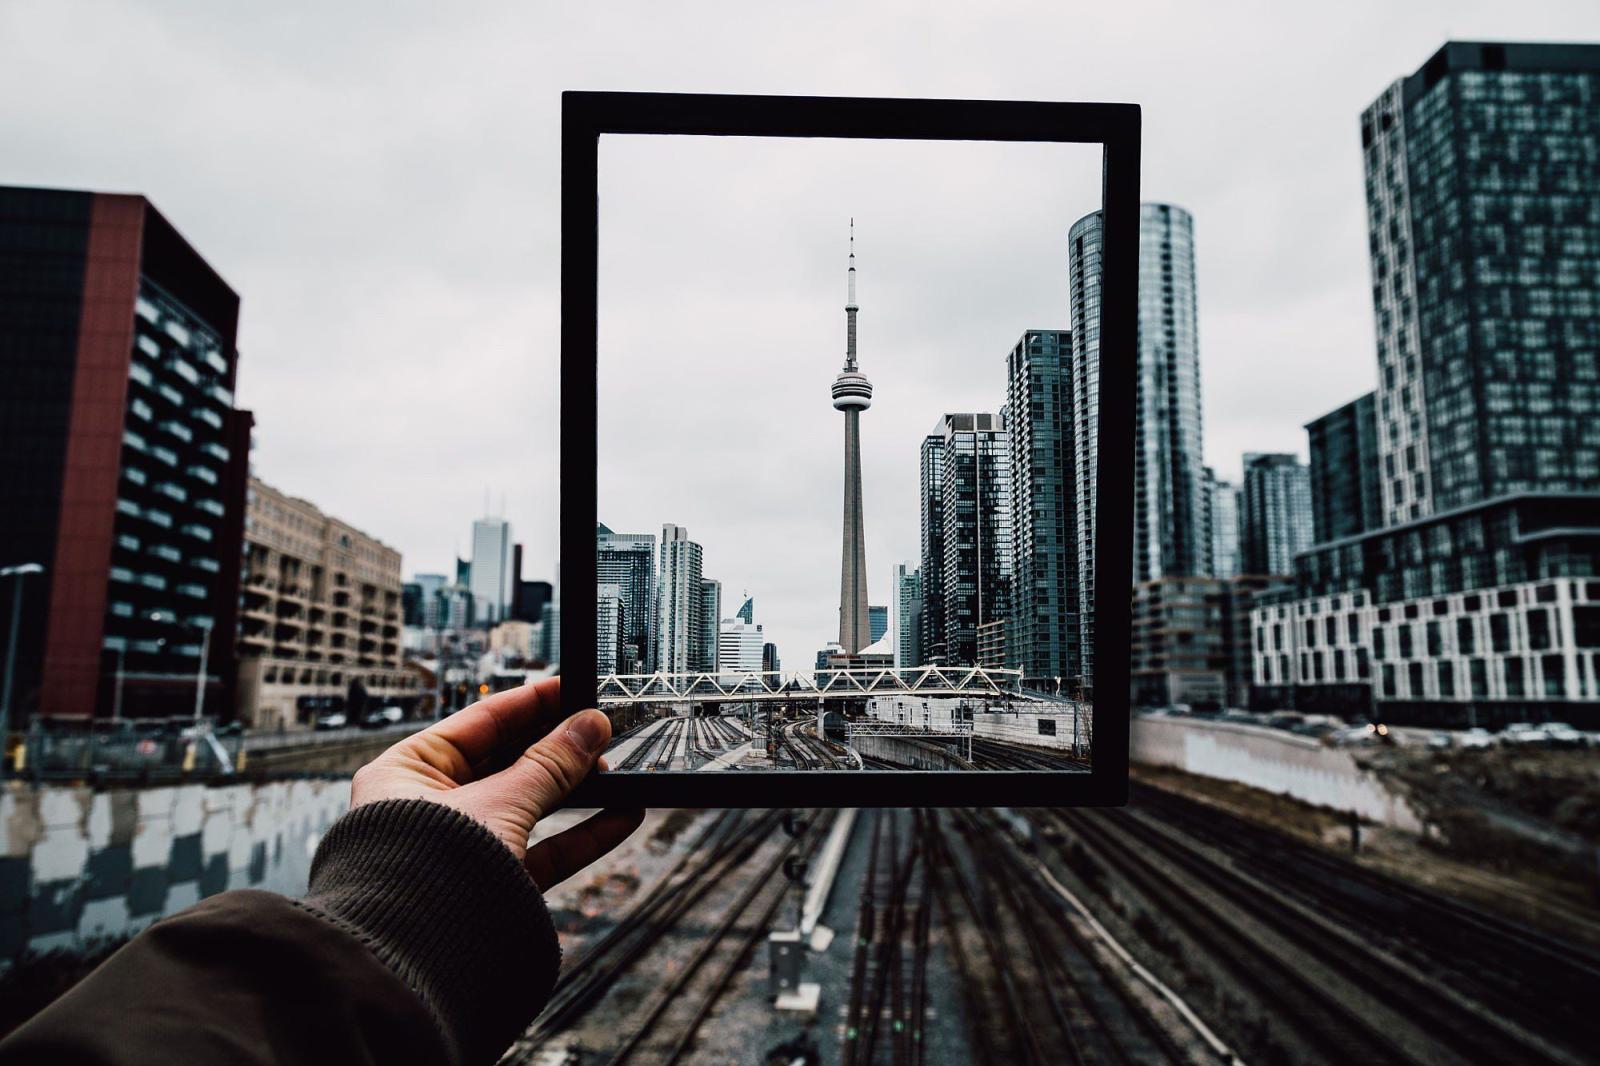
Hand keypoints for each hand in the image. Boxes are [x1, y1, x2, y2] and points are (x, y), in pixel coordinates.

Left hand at [350, 677, 643, 888]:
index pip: (480, 722)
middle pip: (508, 762)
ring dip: (577, 790)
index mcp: (408, 772)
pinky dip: (581, 834)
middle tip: (601, 730)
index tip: (572, 688)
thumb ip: (551, 763)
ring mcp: (462, 847)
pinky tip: (622, 816)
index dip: (530, 703)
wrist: (413, 966)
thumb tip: (590, 726)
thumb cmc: (426, 874)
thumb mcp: (499, 803)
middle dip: (559, 748)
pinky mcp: (490, 885)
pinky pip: (542, 850)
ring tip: (618, 771)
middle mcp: (431, 806)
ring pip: (529, 806)